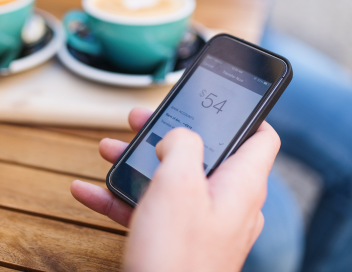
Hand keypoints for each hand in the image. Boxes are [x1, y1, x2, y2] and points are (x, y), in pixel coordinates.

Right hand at [71, 108, 279, 271]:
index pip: (261, 137)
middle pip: (204, 152)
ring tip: (108, 149)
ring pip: (173, 179)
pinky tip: (90, 190)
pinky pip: (153, 209)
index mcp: (241, 183)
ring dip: (138, 162)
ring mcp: (204, 223)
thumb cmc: (178, 255)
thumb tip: (178, 138)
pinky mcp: (179, 241)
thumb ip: (184, 143)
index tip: (222, 98)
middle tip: (141, 119)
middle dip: (169, 132)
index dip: (246, 112)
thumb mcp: (179, 182)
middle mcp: (228, 202)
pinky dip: (124, 197)